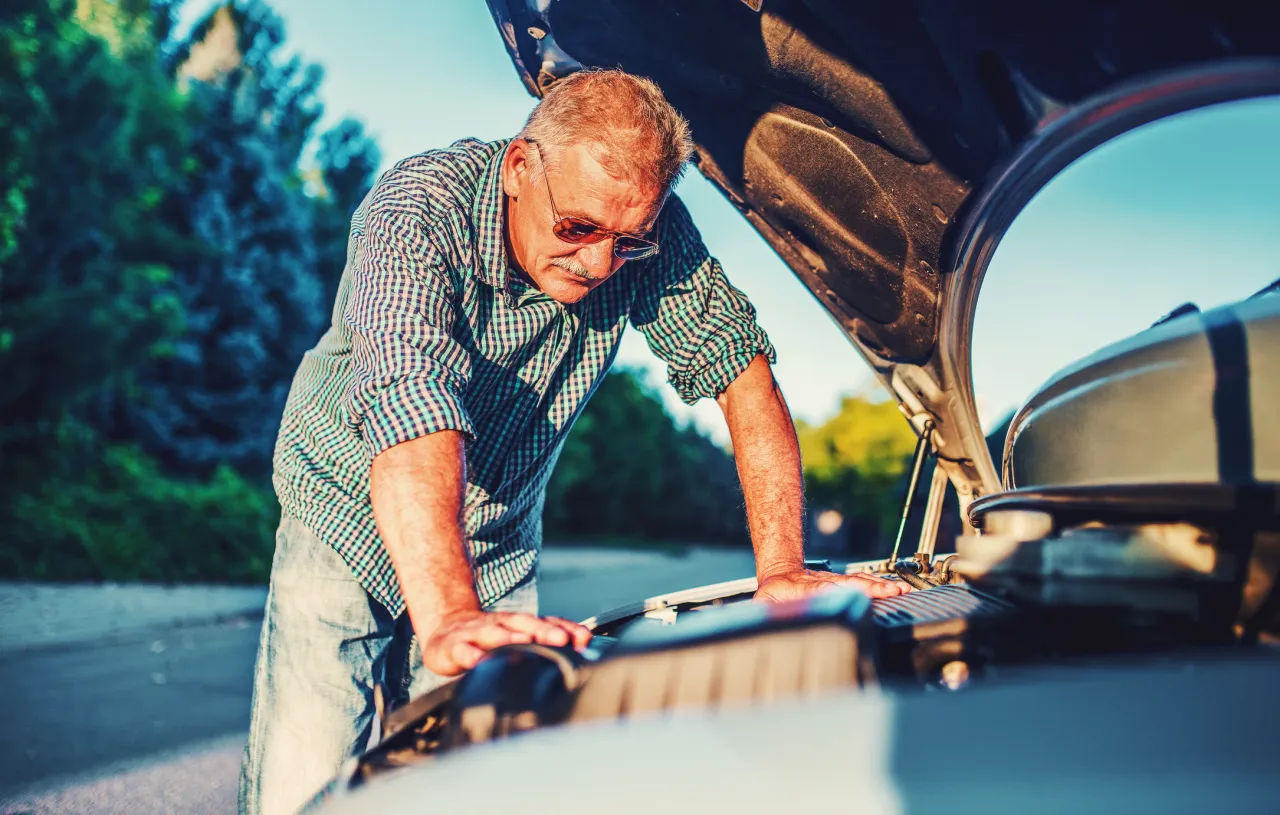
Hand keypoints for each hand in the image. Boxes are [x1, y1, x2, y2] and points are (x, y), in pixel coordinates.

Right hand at [422, 610, 592, 675]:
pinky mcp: (452, 647)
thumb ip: (544, 644)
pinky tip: (479, 662)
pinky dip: (470, 655)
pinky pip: (462, 650)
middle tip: (561, 638)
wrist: (445, 630)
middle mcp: (499, 624)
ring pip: (493, 632)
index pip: (545, 622)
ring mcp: (475, 633)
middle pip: (523, 623)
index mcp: (517, 624)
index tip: (584, 638)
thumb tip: (581, 648)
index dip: (565, 628)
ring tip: (524, 643)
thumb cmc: (488, 639)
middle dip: (543, 630)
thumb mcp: (516, 639)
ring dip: (509, 637)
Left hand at [754, 568, 907, 603]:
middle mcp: (824, 583)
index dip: (842, 592)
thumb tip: (766, 621)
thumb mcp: (763, 603)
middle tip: (892, 592)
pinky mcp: (844, 583)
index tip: (859, 594)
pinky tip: (897, 588)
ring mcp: (835, 581)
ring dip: (880, 586)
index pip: (825, 590)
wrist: (780, 573)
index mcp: (805, 589)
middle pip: (850, 583)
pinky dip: (881, 585)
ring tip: (900, 590)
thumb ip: (765, 612)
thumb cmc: (772, 594)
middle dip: (872, 588)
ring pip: (860, 581)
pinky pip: (863, 582)